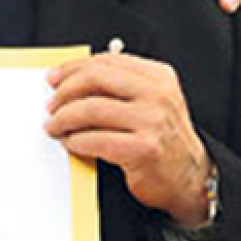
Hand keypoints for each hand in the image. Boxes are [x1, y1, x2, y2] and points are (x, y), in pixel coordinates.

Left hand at [45, 53, 212, 225]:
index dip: (74, 68)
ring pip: (92, 108)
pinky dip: (77, 141)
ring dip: (64, 118)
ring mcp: (153, 121)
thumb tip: (66, 79)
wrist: (190, 178)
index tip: (54, 78)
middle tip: (50, 104)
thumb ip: (119, 86)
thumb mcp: (150, 102)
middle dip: (65, 91)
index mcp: (158, 77)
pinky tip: (71, 142)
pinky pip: (96, 140)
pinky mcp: (144, 149)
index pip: (107, 62)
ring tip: (54, 126)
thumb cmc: (162, 138)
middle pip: (96, 78)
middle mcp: (158, 95)